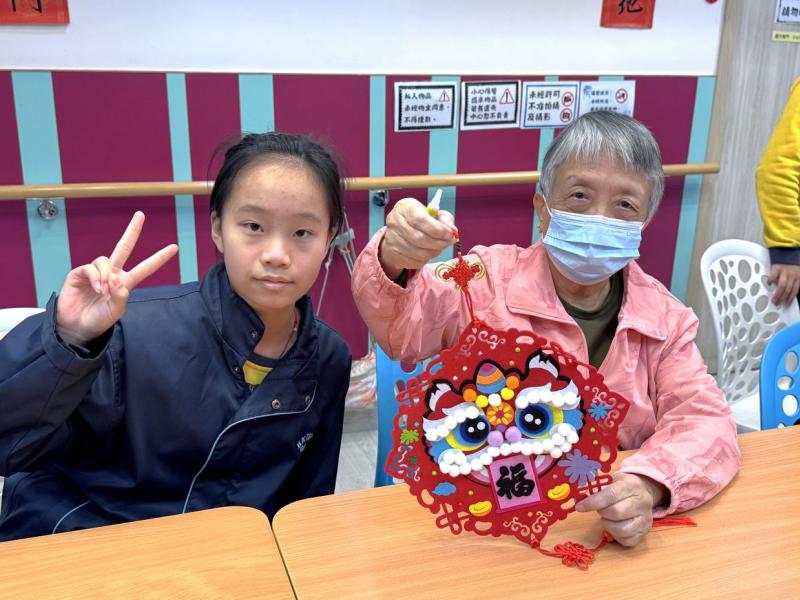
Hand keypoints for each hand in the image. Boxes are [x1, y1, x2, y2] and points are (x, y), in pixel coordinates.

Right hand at [56, 212, 177, 346]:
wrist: (77, 327)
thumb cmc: (98, 320)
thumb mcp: (115, 312)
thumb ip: (120, 297)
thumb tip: (117, 280)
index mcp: (125, 282)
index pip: (145, 268)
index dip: (159, 258)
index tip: (175, 247)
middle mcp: (112, 274)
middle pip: (124, 247)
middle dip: (132, 231)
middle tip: (141, 215)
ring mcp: (96, 272)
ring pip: (105, 260)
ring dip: (106, 275)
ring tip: (103, 291)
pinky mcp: (80, 273)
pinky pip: (91, 267)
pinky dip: (95, 277)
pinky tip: (97, 288)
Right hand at [378, 198, 456, 279]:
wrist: (400, 233)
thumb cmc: (421, 221)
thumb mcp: (435, 214)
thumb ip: (445, 220)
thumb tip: (453, 231)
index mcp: (405, 207)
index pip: (419, 219)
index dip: (437, 229)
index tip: (449, 234)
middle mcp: (394, 222)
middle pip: (419, 238)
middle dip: (439, 242)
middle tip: (449, 242)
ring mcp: (392, 240)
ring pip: (418, 252)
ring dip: (434, 252)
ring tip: (440, 247)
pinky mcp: (393, 254)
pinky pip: (415, 261)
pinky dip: (426, 259)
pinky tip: (429, 252)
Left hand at [575, 472, 666, 546]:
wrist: (644, 491)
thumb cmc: (623, 486)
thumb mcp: (612, 481)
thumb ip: (597, 489)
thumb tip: (579, 499)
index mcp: (632, 486)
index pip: (611, 495)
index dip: (593, 502)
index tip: (579, 507)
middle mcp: (642, 502)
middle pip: (617, 513)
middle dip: (602, 513)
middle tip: (600, 510)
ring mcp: (646, 519)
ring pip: (623, 529)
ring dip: (608, 525)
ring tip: (607, 518)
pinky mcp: (645, 532)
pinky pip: (628, 541)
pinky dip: (616, 536)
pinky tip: (614, 526)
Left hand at [767, 263, 799, 306]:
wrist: (792, 262)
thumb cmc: (780, 268)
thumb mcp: (773, 268)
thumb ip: (769, 275)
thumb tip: (762, 285)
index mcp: (778, 269)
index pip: (774, 274)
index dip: (771, 279)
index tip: (768, 284)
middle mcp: (787, 273)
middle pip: (782, 285)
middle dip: (778, 294)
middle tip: (773, 301)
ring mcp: (794, 277)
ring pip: (789, 289)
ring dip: (784, 298)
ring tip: (779, 303)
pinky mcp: (799, 280)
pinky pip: (795, 290)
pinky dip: (791, 297)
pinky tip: (787, 302)